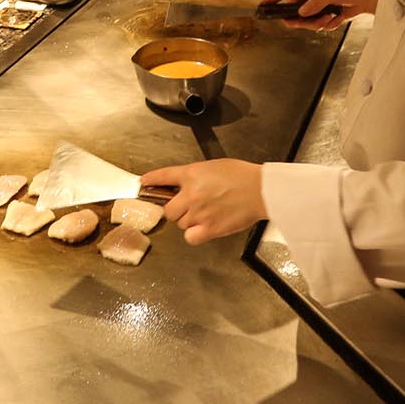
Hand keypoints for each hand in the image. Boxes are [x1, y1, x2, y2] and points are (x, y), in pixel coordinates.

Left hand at [140, 159, 265, 244]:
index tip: (143, 183)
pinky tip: (203, 228)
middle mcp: (191, 194)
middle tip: (188, 207)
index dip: (151, 180)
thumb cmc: (242, 175)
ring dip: (188, 221)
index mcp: (191, 174)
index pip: (163, 177)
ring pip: (180, 223)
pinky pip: (190, 237)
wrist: (260, 190)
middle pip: (169, 209)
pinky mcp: (209, 229)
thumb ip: (195, 175)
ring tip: (205, 214)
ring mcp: (199, 213)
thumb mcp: (214, 166)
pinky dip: (194, 235)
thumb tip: (185, 184)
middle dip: (176, 209)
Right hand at [262, 0, 380, 29]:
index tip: (263, 5)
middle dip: (300, 19)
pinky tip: (337, 18)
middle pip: (295, 9)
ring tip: (329, 19)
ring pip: (306, 19)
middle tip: (302, 23)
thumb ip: (316, 2)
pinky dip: (327, 24)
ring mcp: (318, 4)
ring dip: (316, 23)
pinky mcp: (326, 13)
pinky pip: (319, 23)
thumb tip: (301, 12)